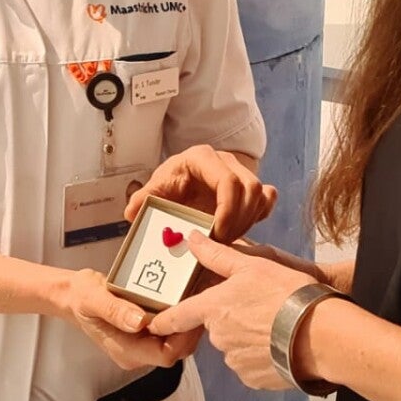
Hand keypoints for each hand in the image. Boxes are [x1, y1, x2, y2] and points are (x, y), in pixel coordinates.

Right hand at [57, 269, 197, 371]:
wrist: (74, 296)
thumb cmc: (82, 297)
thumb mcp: (94, 299)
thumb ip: (115, 311)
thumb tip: (139, 322)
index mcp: (127, 352)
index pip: (166, 355)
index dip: (182, 337)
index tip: (189, 311)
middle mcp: (138, 353)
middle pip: (177, 349)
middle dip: (190, 327)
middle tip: (201, 299)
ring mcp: (143, 345)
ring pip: (177, 340)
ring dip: (187, 320)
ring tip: (197, 294)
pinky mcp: (147, 333)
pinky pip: (170, 330)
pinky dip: (180, 315)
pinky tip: (186, 295)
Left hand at [125, 145, 276, 243]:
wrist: (180, 181)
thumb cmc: (169, 184)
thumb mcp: (154, 190)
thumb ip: (143, 199)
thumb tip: (132, 211)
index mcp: (201, 158)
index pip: (228, 181)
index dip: (228, 209)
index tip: (218, 233)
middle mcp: (225, 160)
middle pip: (249, 188)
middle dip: (238, 220)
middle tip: (221, 243)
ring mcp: (240, 171)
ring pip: (260, 194)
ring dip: (248, 220)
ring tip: (227, 239)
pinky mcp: (250, 185)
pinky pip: (267, 197)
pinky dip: (260, 214)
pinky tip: (242, 228)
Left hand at [147, 233, 318, 390]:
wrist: (319, 335)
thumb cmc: (285, 294)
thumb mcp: (252, 265)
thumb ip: (217, 255)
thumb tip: (192, 239)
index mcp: (213, 309)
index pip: (178, 316)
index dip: (163, 320)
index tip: (151, 325)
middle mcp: (219, 338)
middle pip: (215, 328)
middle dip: (230, 319)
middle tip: (257, 307)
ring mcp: (236, 361)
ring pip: (234, 346)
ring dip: (247, 337)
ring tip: (275, 325)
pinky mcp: (254, 379)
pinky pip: (251, 365)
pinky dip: (262, 356)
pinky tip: (280, 344)